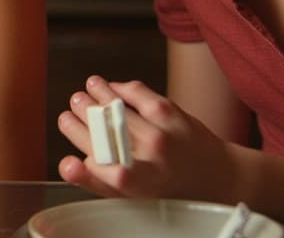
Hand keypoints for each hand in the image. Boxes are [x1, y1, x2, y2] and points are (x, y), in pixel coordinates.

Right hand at [57, 75, 235, 201]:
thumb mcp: (133, 196)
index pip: (101, 165)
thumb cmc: (167, 187)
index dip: (79, 151)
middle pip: (102, 130)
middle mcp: (152, 157)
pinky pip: (134, 91)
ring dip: (94, 93)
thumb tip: (66, 163)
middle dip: (79, 115)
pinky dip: (118, 87)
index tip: (69, 141)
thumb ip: (97, 182)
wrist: (217, 175)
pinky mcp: (171, 112)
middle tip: (72, 109)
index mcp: (141, 184)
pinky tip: (111, 88)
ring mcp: (161, 132)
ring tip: (85, 91)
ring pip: (114, 106)